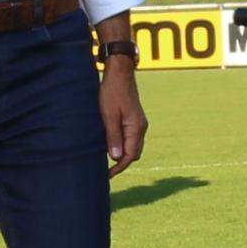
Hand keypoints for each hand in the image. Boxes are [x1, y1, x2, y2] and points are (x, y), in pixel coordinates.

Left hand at [99, 61, 146, 175]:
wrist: (119, 72)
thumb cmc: (112, 92)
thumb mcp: (109, 115)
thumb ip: (113, 137)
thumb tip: (116, 158)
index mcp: (136, 128)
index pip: (130, 155)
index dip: (119, 167)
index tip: (107, 175)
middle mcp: (141, 127)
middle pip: (134, 153)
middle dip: (121, 163)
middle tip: (106, 170)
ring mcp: (138, 122)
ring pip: (133, 145)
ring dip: (122, 153)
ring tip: (107, 159)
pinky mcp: (134, 118)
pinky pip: (130, 137)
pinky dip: (123, 144)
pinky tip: (111, 144)